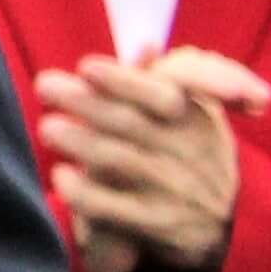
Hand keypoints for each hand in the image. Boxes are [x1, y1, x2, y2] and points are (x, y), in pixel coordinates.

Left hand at [39, 50, 257, 271]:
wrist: (225, 225)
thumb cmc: (189, 151)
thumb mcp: (191, 111)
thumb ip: (163, 77)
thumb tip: (147, 46)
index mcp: (193, 115)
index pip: (164, 93)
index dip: (125, 81)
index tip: (86, 67)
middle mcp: (187, 150)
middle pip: (129, 121)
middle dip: (84, 102)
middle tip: (45, 86)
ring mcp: (174, 189)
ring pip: (119, 160)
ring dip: (79, 141)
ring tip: (48, 127)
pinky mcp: (159, 225)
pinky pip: (114, 209)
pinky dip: (84, 192)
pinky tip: (62, 176)